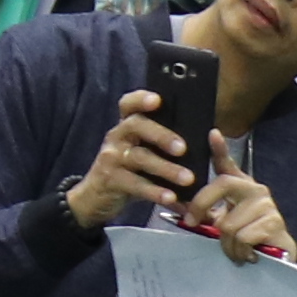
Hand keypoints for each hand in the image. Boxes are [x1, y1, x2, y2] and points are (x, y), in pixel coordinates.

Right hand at [66, 90, 199, 227]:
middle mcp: (117, 137)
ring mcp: (112, 158)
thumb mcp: (138, 150)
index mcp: (127, 126)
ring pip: (139, 158)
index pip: (129, 104)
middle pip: (136, 125)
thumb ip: (159, 142)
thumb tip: (201, 140)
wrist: (95, 197)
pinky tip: (172, 198)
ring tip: (188, 179)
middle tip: (183, 148)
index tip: (158, 99)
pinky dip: (155, 192)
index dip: (141, 98)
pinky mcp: (111, 180)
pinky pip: (136, 185)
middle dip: (161, 135)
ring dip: (166, 168)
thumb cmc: (128, 169)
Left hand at [174, 160, 296, 270]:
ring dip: (226, 244)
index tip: (212, 133)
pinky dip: (239, 252)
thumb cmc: (245, 239)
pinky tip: (248, 255)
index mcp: (239, 188)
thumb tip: (179, 206)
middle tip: (193, 222)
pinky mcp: (274, 221)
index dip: (220, 149)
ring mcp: (266, 204)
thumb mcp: (220, 223)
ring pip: (229, 223)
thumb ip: (204, 213)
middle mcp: (254, 190)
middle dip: (201, 204)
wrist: (275, 259)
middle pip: (222, 184)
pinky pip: (242, 237)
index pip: (228, 164)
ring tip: (235, 250)